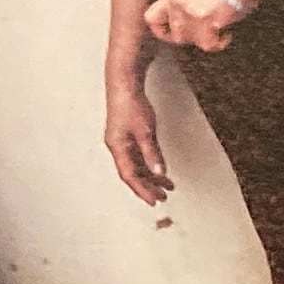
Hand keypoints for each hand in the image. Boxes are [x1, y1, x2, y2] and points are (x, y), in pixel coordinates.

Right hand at [105, 80, 173, 204]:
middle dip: (148, 186)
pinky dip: (149, 164)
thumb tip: (159, 172)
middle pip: (133, 173)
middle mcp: (117, 146)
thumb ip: (152, 153)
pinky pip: (138, 155)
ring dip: (151, 176)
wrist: (125, 82)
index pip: (130, 176)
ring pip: (136, 165)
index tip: (154, 200)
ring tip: (166, 185)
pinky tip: (159, 168)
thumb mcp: (146, 131)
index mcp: (117, 147)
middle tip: (162, 197)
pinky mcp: (128, 134)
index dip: (142, 190)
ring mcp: (122, 141)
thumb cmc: (131, 103)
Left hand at [144, 0, 248, 53]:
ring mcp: (190, 19)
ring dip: (203, 38)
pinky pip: (209, 46)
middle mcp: (178, 8)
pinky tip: (226, 35)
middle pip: (173, 35)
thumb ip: (184, 3)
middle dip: (188, 36)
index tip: (170, 31)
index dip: (159, 29)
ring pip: (190, 41)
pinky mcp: (206, 28)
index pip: (151, 18)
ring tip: (215, 31)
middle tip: (201, 31)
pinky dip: (219, 42)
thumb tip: (185, 17)